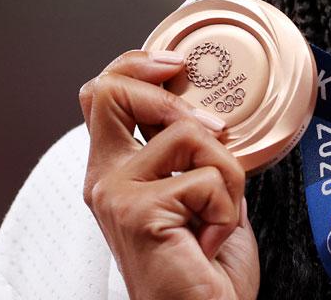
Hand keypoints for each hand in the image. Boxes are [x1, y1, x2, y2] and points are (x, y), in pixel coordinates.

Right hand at [79, 50, 259, 299]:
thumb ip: (191, 151)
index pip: (102, 91)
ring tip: (220, 213)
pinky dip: (228, 206)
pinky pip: (206, 176)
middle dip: (173, 98)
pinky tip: (211, 240)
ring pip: (186, 132)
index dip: (136, 63)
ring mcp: (116, 194)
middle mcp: (105, 178)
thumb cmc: (204, 266)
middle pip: (111, 90)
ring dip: (227, 171)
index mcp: (116, 168)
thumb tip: (209, 109)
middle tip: (214, 134)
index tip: (178, 65)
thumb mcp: (200, 190)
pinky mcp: (137, 213)